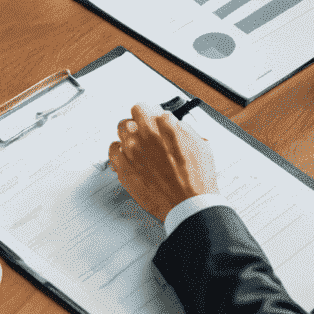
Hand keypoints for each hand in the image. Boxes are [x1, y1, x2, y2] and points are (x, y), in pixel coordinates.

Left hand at [107, 103, 218, 220]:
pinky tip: (128, 156)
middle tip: (147, 132)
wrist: (189, 206)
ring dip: (130, 134)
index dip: (155, 116)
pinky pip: (113, 150)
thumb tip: (171, 124)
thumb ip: (182, 129)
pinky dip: (119, 151)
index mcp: (164, 127)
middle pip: (133, 115)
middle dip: (141, 121)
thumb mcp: (200, 145)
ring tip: (138, 144)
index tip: (156, 122)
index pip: (150, 107)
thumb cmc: (196, 180)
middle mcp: (145, 136)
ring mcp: (132, 152)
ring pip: (122, 129)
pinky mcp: (124, 169)